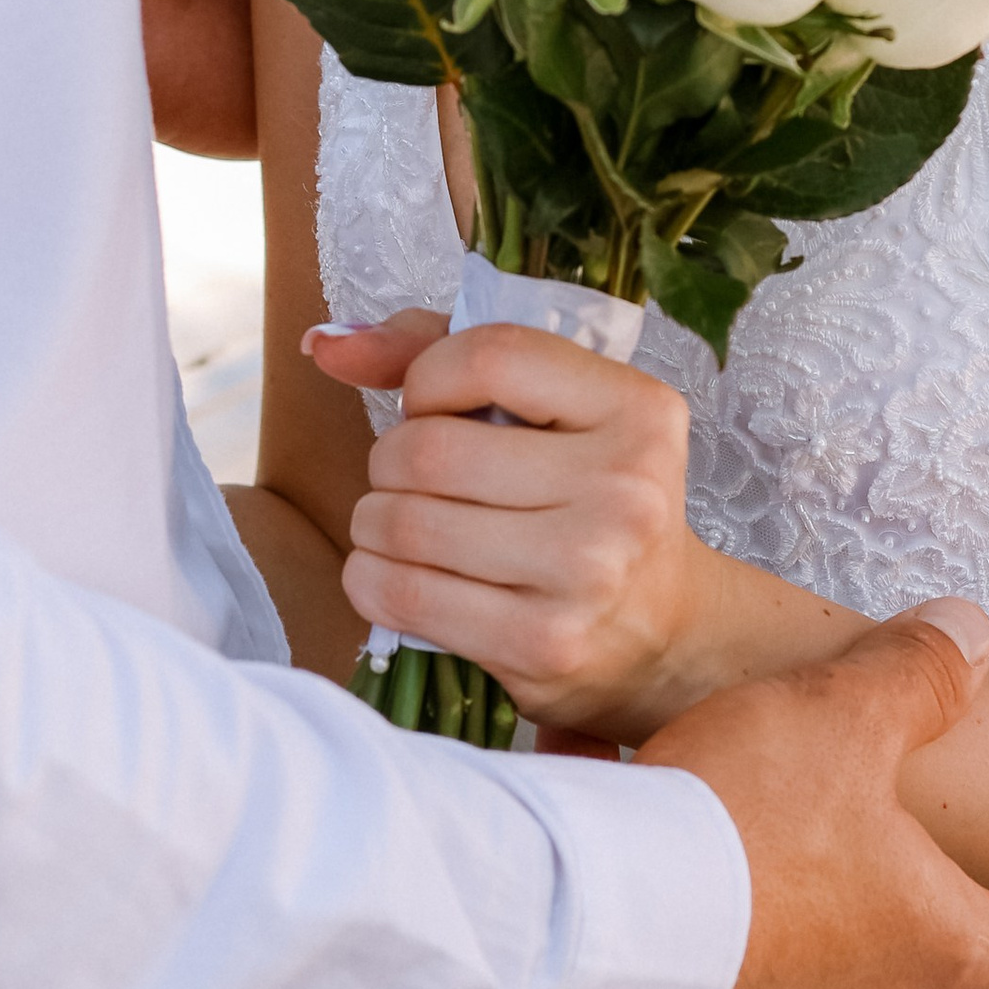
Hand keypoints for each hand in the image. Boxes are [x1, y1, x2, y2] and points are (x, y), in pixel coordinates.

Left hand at [313, 314, 733, 741]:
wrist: (664, 627)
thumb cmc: (586, 494)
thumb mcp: (546, 405)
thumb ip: (435, 351)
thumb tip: (324, 343)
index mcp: (637, 409)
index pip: (488, 356)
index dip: (428, 378)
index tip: (433, 406)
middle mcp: (624, 489)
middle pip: (430, 450)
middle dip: (389, 460)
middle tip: (407, 478)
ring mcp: (588, 573)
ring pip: (406, 525)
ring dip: (374, 521)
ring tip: (398, 524)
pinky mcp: (545, 645)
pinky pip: (405, 597)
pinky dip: (372, 579)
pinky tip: (394, 573)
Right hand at [638, 609, 988, 988]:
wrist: (596, 942)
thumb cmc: (741, 830)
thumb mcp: (839, 720)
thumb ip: (914, 676)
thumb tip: (972, 632)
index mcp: (935, 950)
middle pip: (914, 967)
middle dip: (891, 906)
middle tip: (863, 842)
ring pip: (806, 981)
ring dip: (780, 918)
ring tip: (715, 827)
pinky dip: (695, 938)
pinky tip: (636, 864)